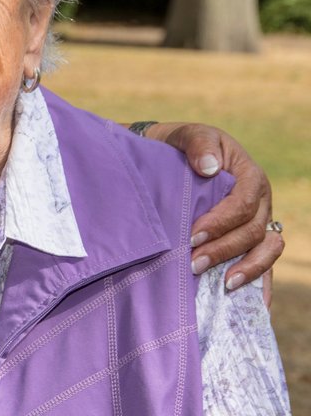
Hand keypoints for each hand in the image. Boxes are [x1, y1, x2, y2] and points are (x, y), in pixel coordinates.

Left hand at [145, 122, 282, 300]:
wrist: (174, 156)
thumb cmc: (181, 146)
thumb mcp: (189, 135)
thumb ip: (199, 146)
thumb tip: (209, 168)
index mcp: (250, 177)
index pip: (244, 204)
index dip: (221, 222)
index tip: (193, 236)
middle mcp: (261, 202)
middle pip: (253, 232)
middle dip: (225, 250)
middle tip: (193, 263)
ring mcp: (259, 222)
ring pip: (266, 250)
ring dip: (248, 269)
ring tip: (224, 285)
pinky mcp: (250, 239)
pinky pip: (264, 262)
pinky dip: (261, 282)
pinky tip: (255, 304)